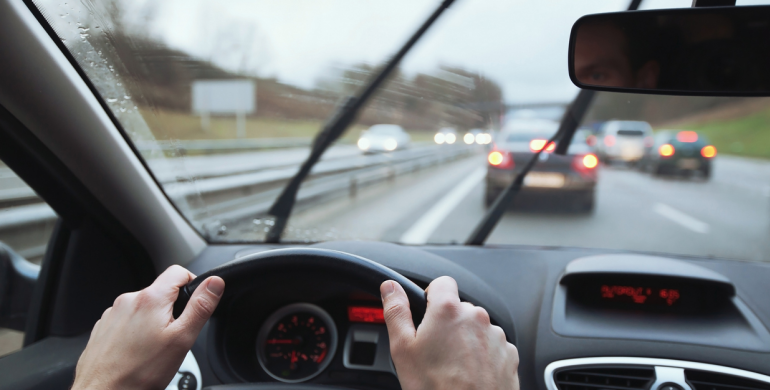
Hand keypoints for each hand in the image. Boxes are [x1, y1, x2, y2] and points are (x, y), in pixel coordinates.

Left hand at [71, 265, 224, 389]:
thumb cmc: (140, 372)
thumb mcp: (182, 339)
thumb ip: (200, 307)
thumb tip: (214, 283)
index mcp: (150, 299)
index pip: (178, 271)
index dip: (192, 284)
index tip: (193, 305)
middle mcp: (128, 300)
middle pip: (161, 292)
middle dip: (172, 310)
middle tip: (173, 337)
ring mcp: (113, 314)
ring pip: (144, 308)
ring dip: (153, 321)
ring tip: (153, 349)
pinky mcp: (103, 327)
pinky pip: (127, 320)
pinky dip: (135, 331)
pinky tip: (137, 352)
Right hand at [381, 276, 518, 389]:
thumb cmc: (435, 388)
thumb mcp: (403, 349)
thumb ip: (396, 311)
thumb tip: (390, 287)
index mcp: (448, 311)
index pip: (442, 283)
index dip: (431, 297)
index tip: (426, 315)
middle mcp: (477, 318)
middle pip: (459, 309)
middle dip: (447, 324)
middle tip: (435, 352)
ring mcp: (496, 337)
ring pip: (476, 329)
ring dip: (465, 341)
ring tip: (453, 369)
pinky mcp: (509, 355)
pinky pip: (492, 347)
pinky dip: (482, 357)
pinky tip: (470, 376)